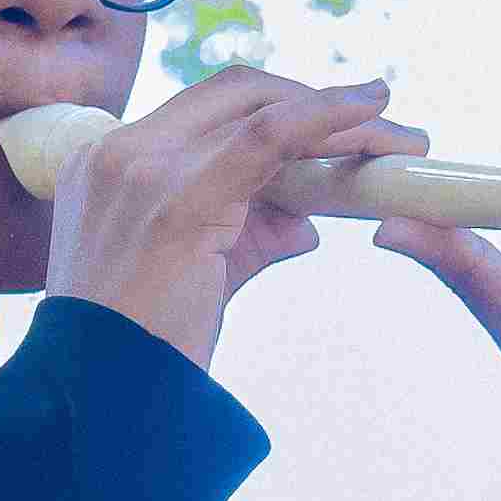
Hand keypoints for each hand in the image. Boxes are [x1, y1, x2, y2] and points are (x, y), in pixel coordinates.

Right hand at [42, 69, 428, 371]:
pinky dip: (325, 116)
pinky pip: (267, 137)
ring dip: (339, 119)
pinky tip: (370, 109)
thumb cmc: (143, 354)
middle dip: (315, 100)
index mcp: (106, 165)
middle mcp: (115, 153)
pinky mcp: (176, 199)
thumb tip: (305, 224)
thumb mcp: (195, 279)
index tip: (337, 121)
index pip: (205, 112)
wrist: (100, 406)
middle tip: (384, 123)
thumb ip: (247, 237)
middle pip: (234, 94)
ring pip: (259, 110)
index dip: (280, 105)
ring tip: (400, 141)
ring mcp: (140, 168)